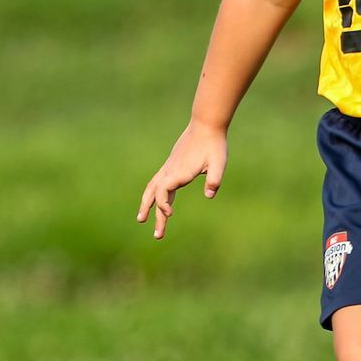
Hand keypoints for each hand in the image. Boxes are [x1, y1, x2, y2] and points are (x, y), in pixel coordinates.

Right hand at [137, 121, 228, 239]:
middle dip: (152, 214)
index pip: (162, 191)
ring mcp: (169, 168)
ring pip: (152, 189)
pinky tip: (162, 204)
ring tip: (142, 220)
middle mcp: (170, 171)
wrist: (206, 124)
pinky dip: (156, 195)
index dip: (162, 205)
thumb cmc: (214, 144)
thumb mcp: (219, 161)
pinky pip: (159, 183)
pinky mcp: (171, 165)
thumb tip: (210, 194)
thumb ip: (215, 178)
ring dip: (148, 205)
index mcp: (179, 172)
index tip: (170, 215)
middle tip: (157, 236)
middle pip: (154, 194)